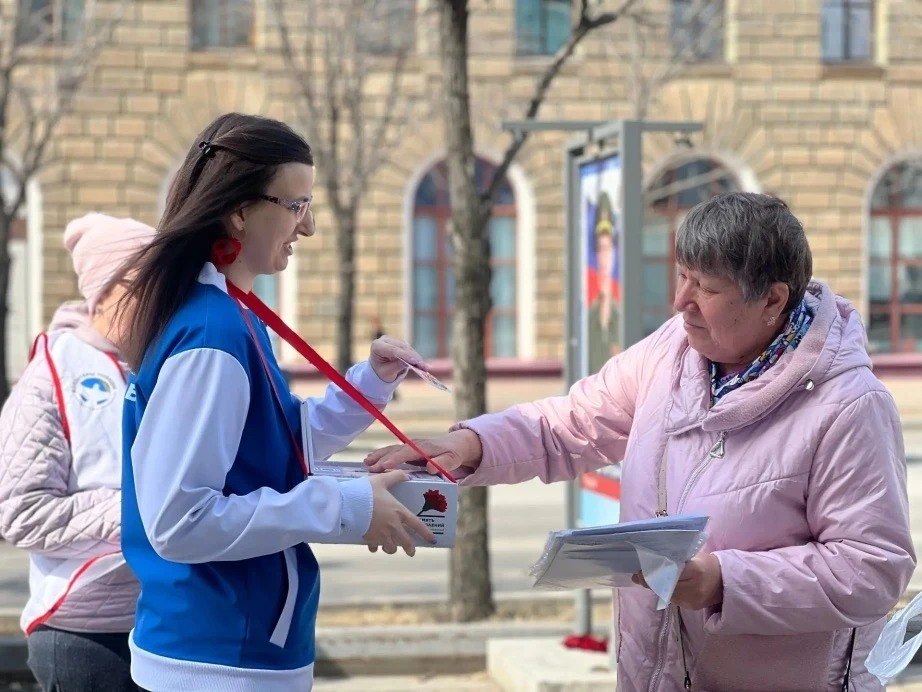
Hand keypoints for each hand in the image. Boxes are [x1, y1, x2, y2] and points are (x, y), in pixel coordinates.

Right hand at [364, 429, 482, 475]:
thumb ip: (444, 463)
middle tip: (370, 469)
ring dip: (378, 455)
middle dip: (382, 459)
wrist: (456, 444)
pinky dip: (380, 455)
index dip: (395, 459)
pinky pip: (392, 452)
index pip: (407, 453)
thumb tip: (431, 468)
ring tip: (366, 463)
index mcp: (424, 448)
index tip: (384, 466)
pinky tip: (370, 460)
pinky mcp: (407, 450)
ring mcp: (410, 446)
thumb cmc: (454, 453)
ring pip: (391, 449)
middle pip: (395, 451)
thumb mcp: (454, 459)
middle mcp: (414, 445)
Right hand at [364, 471, 435, 555]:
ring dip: (392, 548)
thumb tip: (407, 475)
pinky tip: (374, 544)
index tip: (432, 540)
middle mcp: (393, 526)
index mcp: (399, 512)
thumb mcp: (382, 480)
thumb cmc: (366, 492)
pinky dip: (375, 547)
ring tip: (391, 546)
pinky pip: (375, 547)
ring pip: (391, 548)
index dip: (426, 533)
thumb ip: (395, 476)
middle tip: (411, 552)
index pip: (417, 525)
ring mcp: (381, 534)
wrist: (347, 504)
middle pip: (406, 543)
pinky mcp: (369, 538)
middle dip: (410, 549)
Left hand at [369, 335, 425, 382]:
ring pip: (407, 348)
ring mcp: (392, 339)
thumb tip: (410, 363)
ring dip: (417, 357)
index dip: (405, 355)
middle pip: (402, 348)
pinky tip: (422, 363)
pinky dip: (416, 356)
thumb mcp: (387, 372)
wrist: (378, 369)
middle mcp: (384, 340)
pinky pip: (409, 349)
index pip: (393, 350)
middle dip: (414, 357)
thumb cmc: (380, 372)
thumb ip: (397, 366)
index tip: (415, 362)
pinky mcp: (399, 342)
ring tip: (425, 367)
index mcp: (377, 346)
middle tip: (424, 367)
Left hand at [632, 553, 722, 609]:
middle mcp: (694, 588)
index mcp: (696, 570)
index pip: (669, 573)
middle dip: (649, 581)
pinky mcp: (691, 608)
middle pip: (665, 586)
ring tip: (645, 579)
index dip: (653, 573)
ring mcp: (693, 600)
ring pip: (667, 594)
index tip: (639, 571)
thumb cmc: (706, 564)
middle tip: (637, 576)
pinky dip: (665, 592)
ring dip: (655, 587)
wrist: (724, 582)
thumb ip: (674, 558)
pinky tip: (660, 586)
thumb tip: (651, 560)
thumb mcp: (693, 556)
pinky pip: (673, 599)